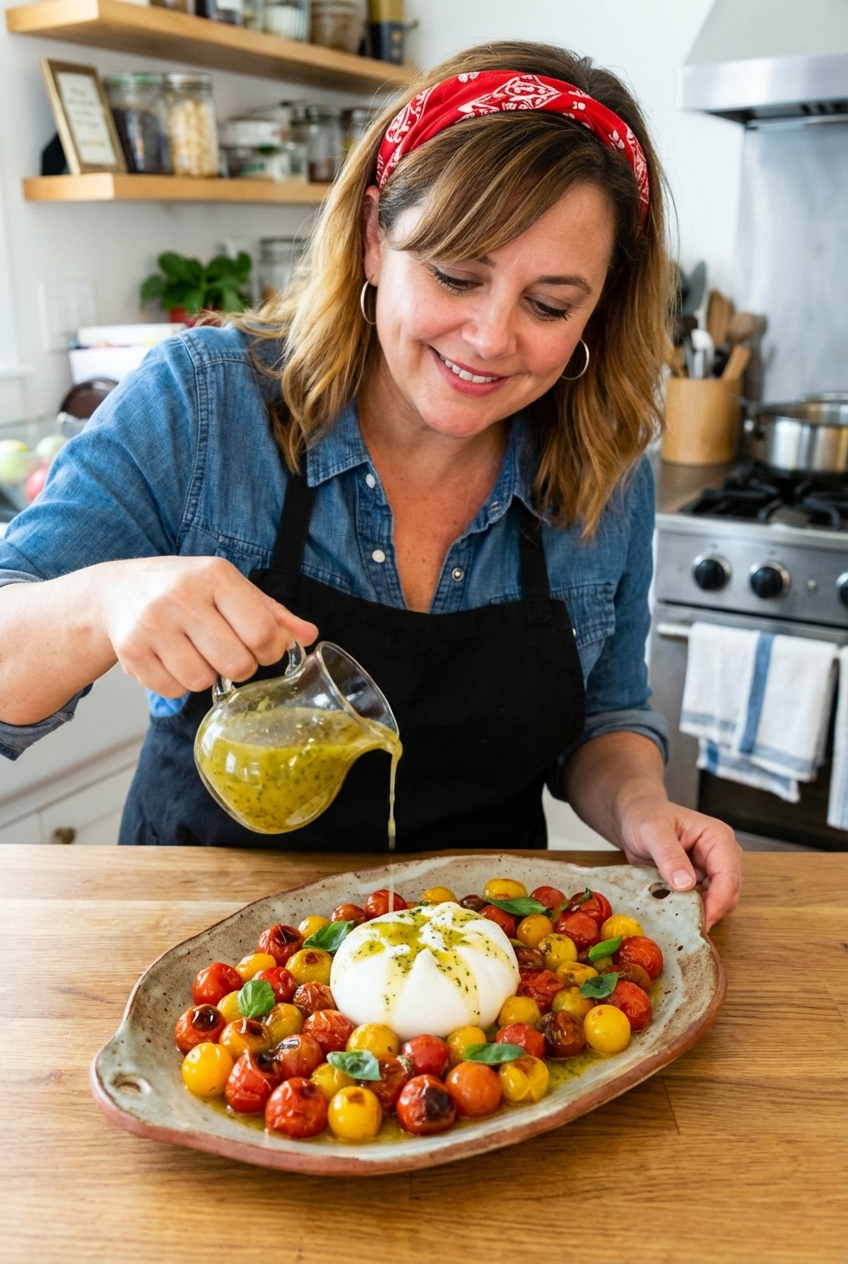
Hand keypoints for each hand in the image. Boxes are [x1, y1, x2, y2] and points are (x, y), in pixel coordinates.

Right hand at [97, 556, 317, 696]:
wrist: (117, 591)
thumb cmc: (184, 589)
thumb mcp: (229, 588)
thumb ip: (272, 613)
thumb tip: (309, 636)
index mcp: (215, 575)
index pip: (262, 632)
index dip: (270, 651)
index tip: (261, 647)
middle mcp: (181, 596)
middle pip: (237, 663)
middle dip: (241, 667)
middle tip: (228, 654)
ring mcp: (152, 624)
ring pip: (203, 681)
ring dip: (207, 675)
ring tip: (195, 653)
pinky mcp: (131, 652)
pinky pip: (173, 690)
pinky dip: (179, 684)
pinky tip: (171, 660)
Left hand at [617, 793, 741, 930]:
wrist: (634, 818)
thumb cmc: (644, 816)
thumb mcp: (652, 831)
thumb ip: (669, 855)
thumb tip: (686, 884)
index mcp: (717, 837)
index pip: (728, 876)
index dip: (718, 903)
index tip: (700, 923)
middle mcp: (722, 855)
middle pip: (729, 893)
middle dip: (711, 911)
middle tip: (685, 926)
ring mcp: (712, 870)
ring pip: (720, 902)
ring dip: (701, 913)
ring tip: (676, 918)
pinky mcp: (701, 882)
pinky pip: (704, 903)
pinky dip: (692, 911)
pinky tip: (674, 912)